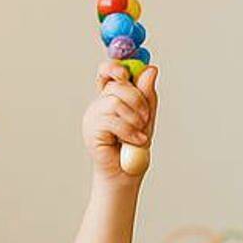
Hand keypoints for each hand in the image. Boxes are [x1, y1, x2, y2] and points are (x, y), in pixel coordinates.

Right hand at [83, 61, 158, 180]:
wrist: (126, 175)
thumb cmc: (134, 147)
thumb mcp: (147, 116)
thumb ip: (148, 94)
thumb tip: (150, 69)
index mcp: (111, 96)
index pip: (108, 71)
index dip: (116, 67)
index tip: (128, 74)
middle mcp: (100, 102)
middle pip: (116, 84)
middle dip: (137, 99)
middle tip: (146, 118)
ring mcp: (93, 115)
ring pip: (115, 101)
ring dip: (135, 118)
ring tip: (141, 134)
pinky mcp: (91, 129)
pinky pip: (112, 120)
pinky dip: (129, 131)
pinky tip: (136, 141)